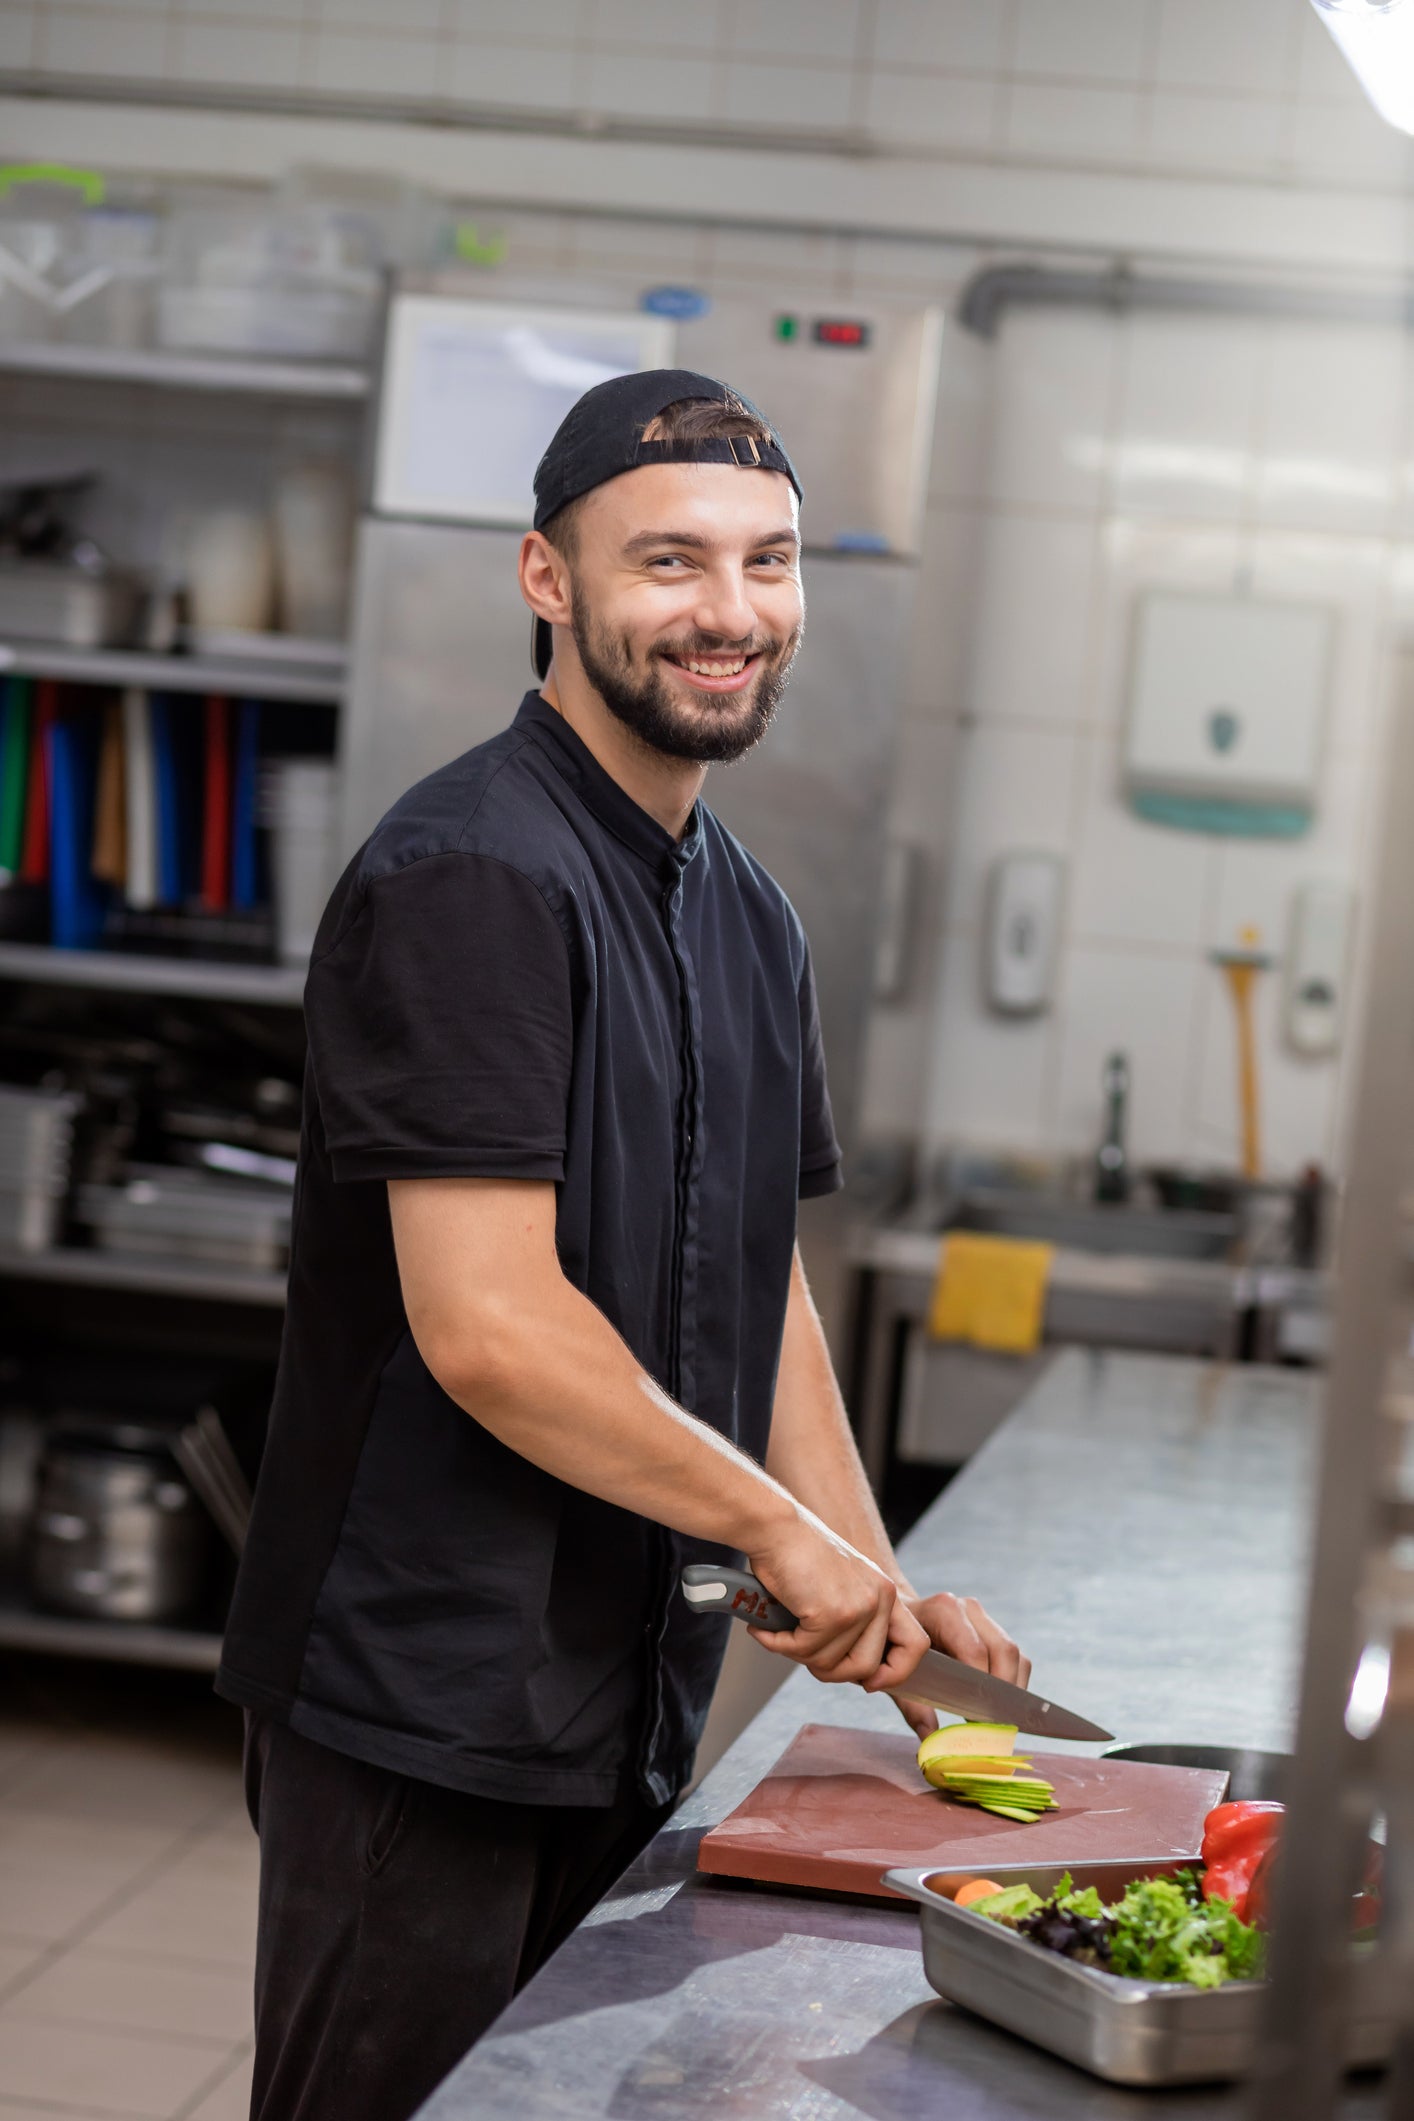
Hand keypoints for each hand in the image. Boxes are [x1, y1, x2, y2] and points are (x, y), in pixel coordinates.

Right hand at [746, 1511, 929, 1691]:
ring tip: (778, 1634)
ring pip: (830, 1664)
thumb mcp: (841, 1584)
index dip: (895, 1672)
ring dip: (797, 1654)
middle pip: (866, 1667)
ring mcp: (858, 1607)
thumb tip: (849, 1669)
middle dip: (831, 1671)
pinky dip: (779, 1645)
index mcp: (885, 1592)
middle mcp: (879, 1598)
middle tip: (804, 1654)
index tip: (869, 1682)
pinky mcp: (831, 1614)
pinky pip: (804, 1651)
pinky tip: (765, 1630)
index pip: (915, 1644)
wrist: (774, 1527)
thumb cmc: (796, 1553)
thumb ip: (853, 1622)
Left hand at [889, 1592, 1031, 1742]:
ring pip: (1014, 1654)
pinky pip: (1016, 1658)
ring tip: (994, 1718)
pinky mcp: (993, 1630)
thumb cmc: (891, 1645)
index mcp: (941, 1611)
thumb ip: (911, 1704)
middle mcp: (966, 1608)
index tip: (978, 1719)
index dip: (982, 1687)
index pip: (974, 1650)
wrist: (893, 1618)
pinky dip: (1012, 1684)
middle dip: (1002, 1691)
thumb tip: (929, 1736)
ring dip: (1011, 1689)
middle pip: (1003, 1650)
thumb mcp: (893, 1671)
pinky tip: (997, 1706)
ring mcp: (982, 1617)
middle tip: (991, 1724)